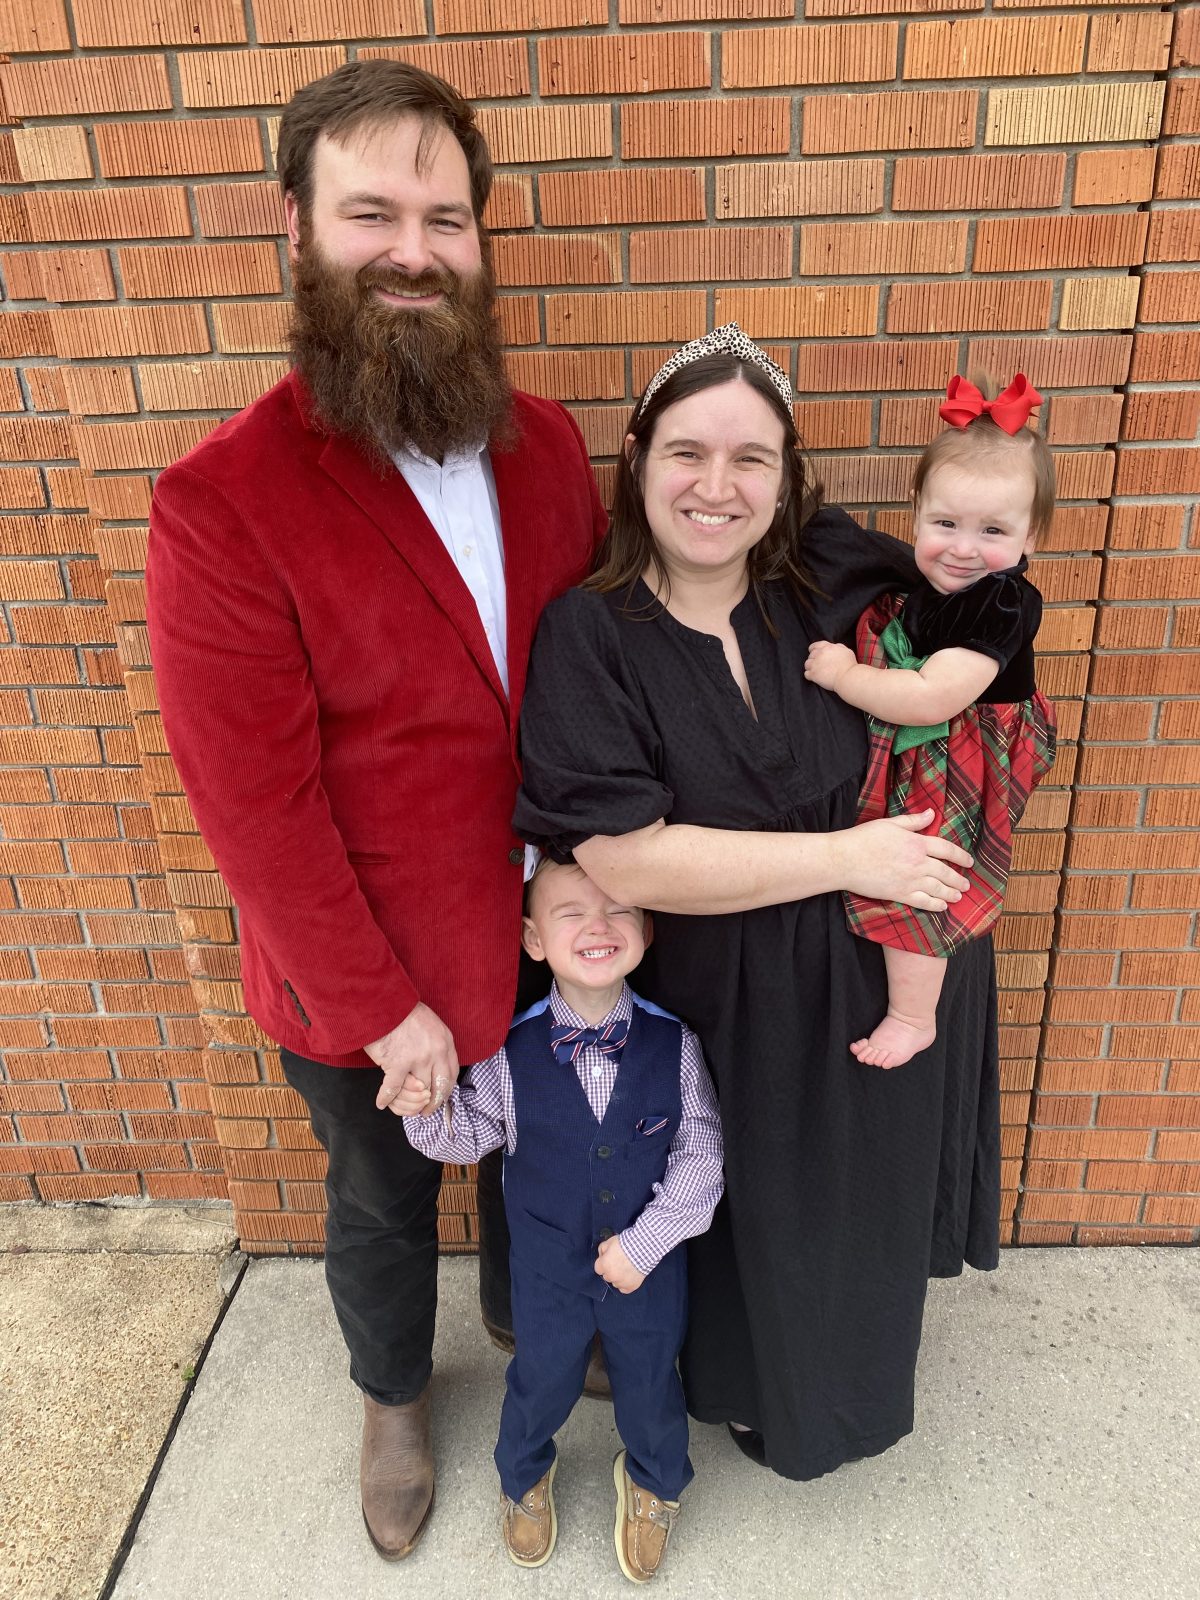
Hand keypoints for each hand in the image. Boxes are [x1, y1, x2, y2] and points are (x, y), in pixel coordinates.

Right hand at [366, 1001, 459, 1117]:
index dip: (445, 1091)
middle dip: (432, 1104)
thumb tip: (433, 1070)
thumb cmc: (402, 1012)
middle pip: (439, 1088)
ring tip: (404, 1107)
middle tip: (425, 1112)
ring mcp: (418, 1058)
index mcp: (446, 1041)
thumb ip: (436, 1045)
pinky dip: (386, 1099)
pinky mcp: (398, 1063)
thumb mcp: (431, 1025)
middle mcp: (436, 1052)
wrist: (382, 1001)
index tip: (437, 1098)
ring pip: (419, 1092)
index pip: (452, 1074)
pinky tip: (381, 1103)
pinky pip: (394, 1089)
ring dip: (410, 1103)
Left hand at [594, 1236, 645, 1294]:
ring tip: (626, 1268)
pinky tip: (629, 1276)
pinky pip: (624, 1289)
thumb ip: (602, 1249)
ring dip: (618, 1277)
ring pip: (615, 1283)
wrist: (643, 1248)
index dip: (603, 1263)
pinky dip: (625, 1284)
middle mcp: (611, 1276)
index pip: (598, 1269)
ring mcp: (621, 1283)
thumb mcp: (610, 1241)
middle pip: (607, 1276)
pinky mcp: (631, 1287)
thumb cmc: (626, 1244)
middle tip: (619, 1262)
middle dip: (611, 1270)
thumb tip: (602, 1255)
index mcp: (604, 1266)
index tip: (609, 1259)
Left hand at [804, 639, 856, 691]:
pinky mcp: (813, 674)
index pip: (815, 645)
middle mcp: (819, 654)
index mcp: (827, 647)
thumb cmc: (849, 665)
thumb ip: (838, 647)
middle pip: (810, 655)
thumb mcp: (846, 651)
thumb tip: (834, 647)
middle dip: (813, 660)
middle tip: (819, 665)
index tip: (814, 653)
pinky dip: (810, 676)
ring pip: (807, 664)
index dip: (813, 650)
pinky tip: (815, 677)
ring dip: (810, 667)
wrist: (847, 677)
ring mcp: (815, 664)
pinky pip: (806, 674)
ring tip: (816, 671)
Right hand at [839, 810, 972, 913]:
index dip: (961, 856)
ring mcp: (910, 880)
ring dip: (951, 893)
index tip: (969, 861)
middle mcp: (918, 862)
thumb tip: (932, 813)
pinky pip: (923, 901)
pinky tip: (942, 907)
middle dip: (958, 879)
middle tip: (966, 884)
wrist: (845, 859)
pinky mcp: (899, 893)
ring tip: (959, 896)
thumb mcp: (890, 823)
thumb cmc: (864, 838)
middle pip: (946, 872)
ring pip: (938, 888)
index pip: (946, 849)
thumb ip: (913, 821)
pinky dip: (935, 905)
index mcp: (917, 843)